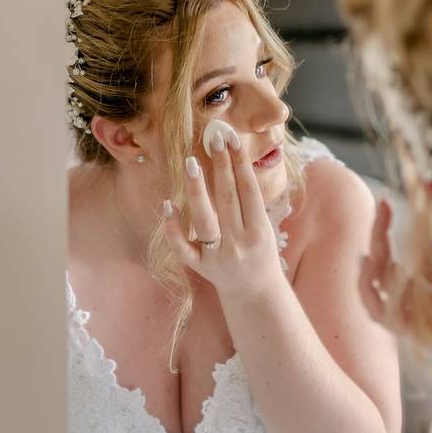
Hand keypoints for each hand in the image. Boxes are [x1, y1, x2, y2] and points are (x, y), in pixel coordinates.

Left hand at [163, 130, 283, 299]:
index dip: (240, 163)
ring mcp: (218, 256)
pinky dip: (174, 227)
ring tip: (190, 162)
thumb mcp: (264, 227)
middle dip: (221, 166)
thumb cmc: (260, 252)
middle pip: (228, 198)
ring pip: (205, 219)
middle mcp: (239, 243)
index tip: (231, 138)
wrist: (256, 294)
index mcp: (260, 230)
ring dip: (197, 190)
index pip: (248, 190)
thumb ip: (249, 201)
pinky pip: (183, 246)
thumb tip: (232, 162)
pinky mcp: (201, 267)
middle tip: (213, 139)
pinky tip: (167, 203)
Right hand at [359, 199, 431, 418]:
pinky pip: (384, 313)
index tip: (400, 200)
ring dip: (375, 253)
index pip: (411, 254)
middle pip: (389, 267)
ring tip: (380, 224)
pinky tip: (369, 261)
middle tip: (383, 204)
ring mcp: (421, 318)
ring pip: (379, 288)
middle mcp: (426, 302)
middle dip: (381, 234)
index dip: (403, 227)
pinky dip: (370, 288)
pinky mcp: (422, 333)